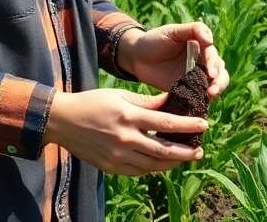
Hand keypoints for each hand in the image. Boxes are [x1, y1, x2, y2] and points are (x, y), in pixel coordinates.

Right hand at [42, 88, 205, 175]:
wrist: (62, 121)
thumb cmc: (93, 103)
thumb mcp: (121, 95)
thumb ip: (147, 102)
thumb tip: (172, 102)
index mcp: (129, 117)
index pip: (166, 123)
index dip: (188, 126)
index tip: (204, 125)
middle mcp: (125, 139)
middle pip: (164, 150)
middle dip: (186, 151)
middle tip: (200, 150)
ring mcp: (118, 156)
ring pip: (153, 165)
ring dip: (173, 163)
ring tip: (186, 157)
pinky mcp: (111, 167)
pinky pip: (138, 171)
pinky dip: (154, 168)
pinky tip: (163, 163)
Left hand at [118, 22, 229, 98]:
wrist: (136, 57)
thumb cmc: (154, 40)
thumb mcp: (173, 31)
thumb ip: (194, 30)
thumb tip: (211, 40)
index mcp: (201, 47)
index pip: (213, 56)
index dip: (214, 65)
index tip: (211, 73)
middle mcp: (201, 63)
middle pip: (220, 73)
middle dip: (220, 82)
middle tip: (213, 90)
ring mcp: (194, 78)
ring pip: (213, 85)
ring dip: (215, 91)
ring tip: (210, 96)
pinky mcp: (186, 90)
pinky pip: (198, 96)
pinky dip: (202, 100)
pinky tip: (199, 104)